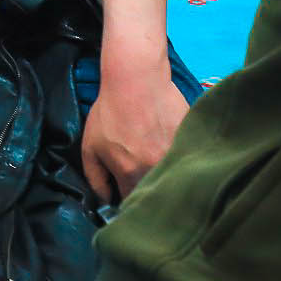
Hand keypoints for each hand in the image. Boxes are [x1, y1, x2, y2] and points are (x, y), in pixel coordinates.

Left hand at [82, 62, 188, 201]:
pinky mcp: (189, 139)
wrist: (137, 78)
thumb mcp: (90, 146)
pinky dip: (179, 156)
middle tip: (141, 174)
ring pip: (172, 175)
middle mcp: (156, 169)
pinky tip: (170, 145)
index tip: (125, 194)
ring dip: (165, 173)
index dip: (127, 201)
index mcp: (131, 174)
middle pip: (155, 191)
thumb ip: (95, 178)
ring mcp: (176, 154)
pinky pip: (185, 156)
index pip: (132, 202)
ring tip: (156, 158)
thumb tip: (105, 200)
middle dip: (148, 189)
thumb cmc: (110, 111)